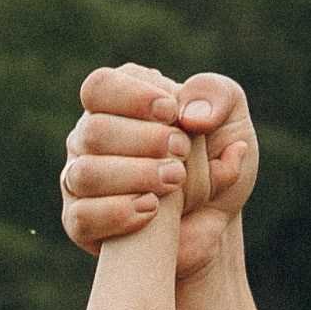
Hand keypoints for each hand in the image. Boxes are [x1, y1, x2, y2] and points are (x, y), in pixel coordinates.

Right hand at [62, 63, 258, 279]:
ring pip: (85, 173)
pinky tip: (151, 210)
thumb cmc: (216, 162)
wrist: (214, 220)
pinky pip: (80, 218)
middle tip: (182, 152)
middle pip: (93, 130)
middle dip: (143, 141)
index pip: (100, 87)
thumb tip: (190, 115)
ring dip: (135, 176)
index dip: (132, 97)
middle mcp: (90, 137)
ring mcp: (79, 180)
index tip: (172, 113)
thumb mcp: (231, 118)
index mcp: (117, 101)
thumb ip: (217, 95)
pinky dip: (117, 213)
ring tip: (175, 181)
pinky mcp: (81, 222)